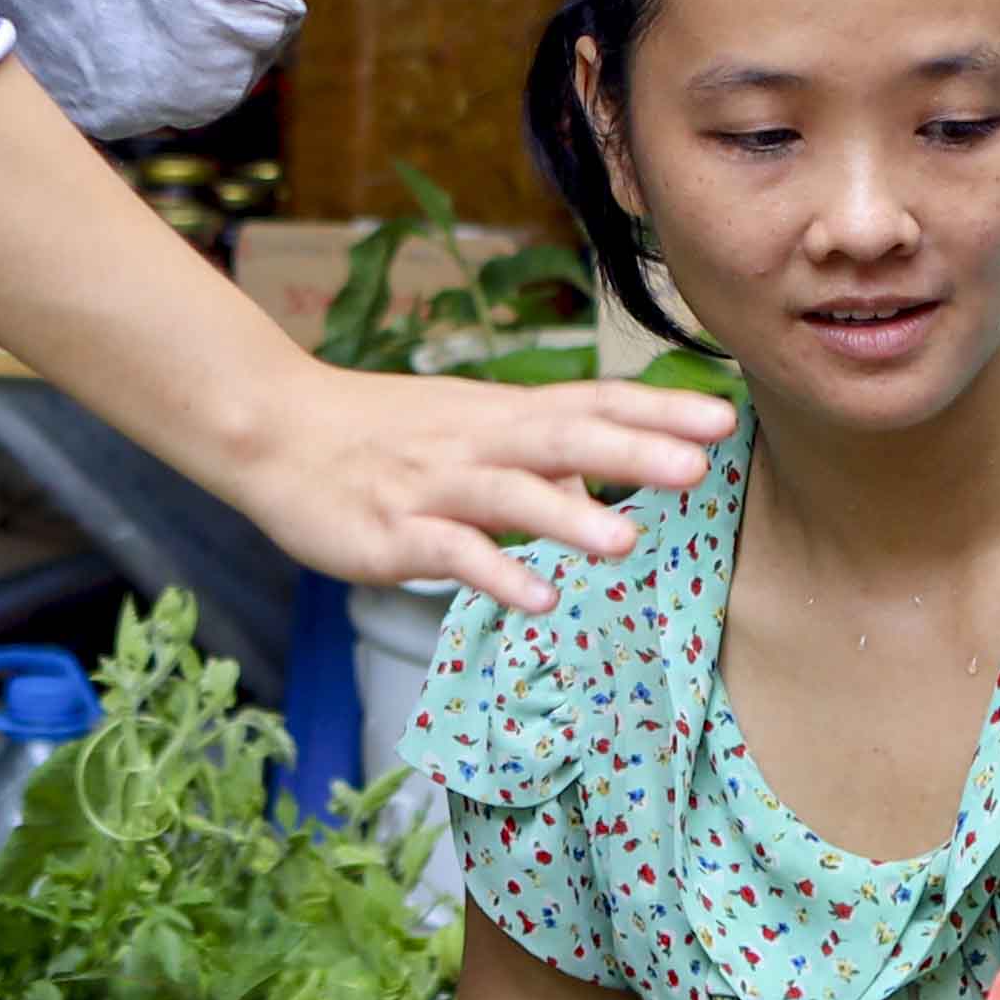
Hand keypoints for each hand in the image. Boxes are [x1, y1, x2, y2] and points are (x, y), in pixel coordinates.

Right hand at [226, 354, 730, 613]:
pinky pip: (451, 554)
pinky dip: (494, 574)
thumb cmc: (379, 435)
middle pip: (564, 438)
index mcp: (503, 415)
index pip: (593, 401)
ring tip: (626, 540)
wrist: (274, 430)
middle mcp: (478, 442)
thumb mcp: (467, 433)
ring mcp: (435, 487)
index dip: (657, 408)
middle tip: (698, 465)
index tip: (724, 417)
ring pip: (509, 495)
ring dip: (567, 515)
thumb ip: (534, 456)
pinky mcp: (394, 533)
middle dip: (632, 450)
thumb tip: (597, 484)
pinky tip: (537, 598)